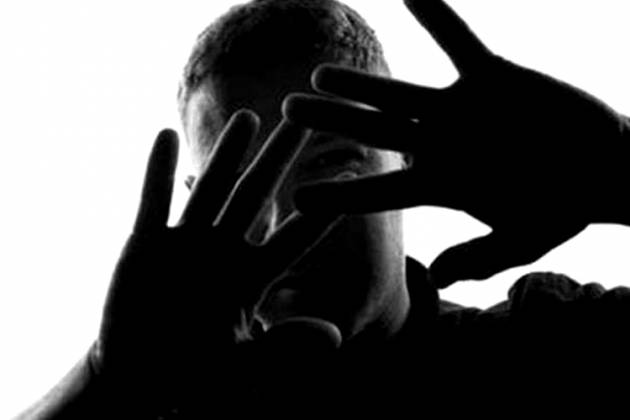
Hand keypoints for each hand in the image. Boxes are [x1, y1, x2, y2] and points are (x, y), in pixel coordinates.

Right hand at [91, 111, 338, 410]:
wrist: (139, 374)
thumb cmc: (194, 372)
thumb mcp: (243, 364)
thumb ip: (284, 348)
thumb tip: (336, 338)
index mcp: (252, 276)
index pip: (294, 238)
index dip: (321, 213)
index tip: (349, 181)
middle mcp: (224, 250)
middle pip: (257, 195)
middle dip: (279, 158)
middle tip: (301, 121)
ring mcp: (186, 242)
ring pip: (211, 187)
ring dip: (227, 153)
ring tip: (248, 117)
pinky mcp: (146, 243)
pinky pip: (154, 201)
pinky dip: (158, 172)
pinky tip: (165, 135)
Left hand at [283, 0, 629, 287]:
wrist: (598, 166)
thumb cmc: (561, 208)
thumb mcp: (522, 241)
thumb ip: (480, 257)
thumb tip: (434, 277)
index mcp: (440, 186)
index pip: (380, 192)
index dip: (340, 196)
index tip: (299, 199)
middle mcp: (438, 146)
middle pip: (372, 133)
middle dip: (330, 123)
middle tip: (287, 111)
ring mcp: (457, 110)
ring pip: (397, 93)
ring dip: (359, 83)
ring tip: (319, 75)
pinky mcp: (489, 76)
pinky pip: (456, 40)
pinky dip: (435, 17)